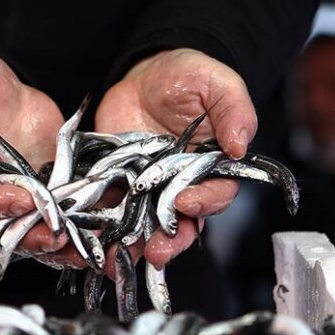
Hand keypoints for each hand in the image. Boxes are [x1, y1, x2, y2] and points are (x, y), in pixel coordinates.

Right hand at [0, 47, 68, 253]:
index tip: (19, 201)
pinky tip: (110, 225)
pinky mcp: (54, 181)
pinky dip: (87, 218)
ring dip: (65, 238)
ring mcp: (27, 189)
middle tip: (59, 237)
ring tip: (88, 248)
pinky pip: (69, 206)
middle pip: (14, 224)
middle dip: (35, 234)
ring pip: (43, 224)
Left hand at [95, 48, 257, 267]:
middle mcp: (183, 186)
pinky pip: (113, 212)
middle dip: (170, 241)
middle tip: (156, 251)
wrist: (145, 74)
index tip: (186, 203)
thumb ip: (234, 111)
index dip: (203, 203)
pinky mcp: (121, 186)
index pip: (215, 195)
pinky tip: (93, 242)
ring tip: (120, 260)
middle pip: (182, 224)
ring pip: (147, 226)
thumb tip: (240, 147)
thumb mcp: (217, 84)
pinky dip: (103, 229)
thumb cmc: (189, 76)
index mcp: (213, 169)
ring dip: (135, 246)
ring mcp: (150, 190)